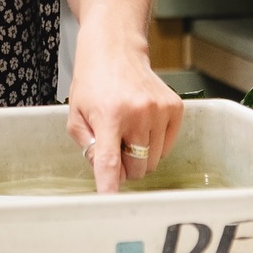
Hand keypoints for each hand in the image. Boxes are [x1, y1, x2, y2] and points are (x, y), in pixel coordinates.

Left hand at [66, 21, 182, 194]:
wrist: (116, 48)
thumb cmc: (93, 81)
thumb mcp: (76, 114)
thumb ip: (89, 147)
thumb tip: (108, 176)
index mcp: (108, 115)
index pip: (110, 160)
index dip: (110, 186)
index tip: (110, 204)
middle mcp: (137, 113)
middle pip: (136, 168)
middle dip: (125, 165)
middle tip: (115, 143)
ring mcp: (159, 110)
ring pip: (153, 161)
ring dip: (140, 154)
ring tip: (127, 129)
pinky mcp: (175, 108)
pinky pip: (167, 147)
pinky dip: (155, 143)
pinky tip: (143, 123)